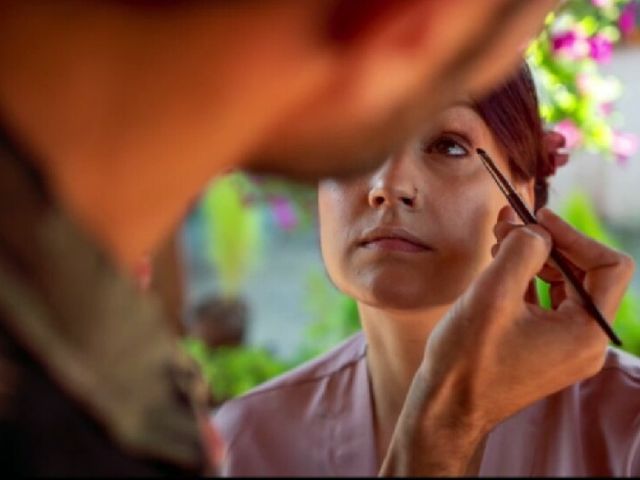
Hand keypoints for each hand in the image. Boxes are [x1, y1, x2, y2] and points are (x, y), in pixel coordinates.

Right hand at [381, 207, 634, 475]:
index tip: (537, 219)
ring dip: (534, 257)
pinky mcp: (545, 347)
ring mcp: (566, 347)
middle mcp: (585, 342)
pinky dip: (526, 278)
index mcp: (586, 334)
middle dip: (548, 243)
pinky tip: (499, 264)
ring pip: (564, 284)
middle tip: (509, 223)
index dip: (574, 235)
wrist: (446, 406)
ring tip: (499, 239)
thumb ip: (522, 251)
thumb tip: (536, 230)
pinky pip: (547, 302)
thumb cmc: (466, 360)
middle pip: (585, 273)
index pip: (609, 267)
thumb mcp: (492, 296)